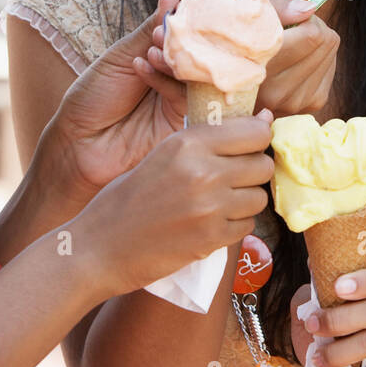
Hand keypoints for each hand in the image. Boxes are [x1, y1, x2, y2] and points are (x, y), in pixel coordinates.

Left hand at [43, 0, 184, 205]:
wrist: (77, 144)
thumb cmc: (94, 97)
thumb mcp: (121, 56)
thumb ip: (150, 27)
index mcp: (165, 59)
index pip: (191, 36)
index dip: (191, 21)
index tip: (185, 7)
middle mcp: (179, 79)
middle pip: (200, 55)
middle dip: (183, 40)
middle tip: (162, 32)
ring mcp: (183, 101)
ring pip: (197, 73)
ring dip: (173, 58)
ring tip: (148, 51)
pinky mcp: (183, 123)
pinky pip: (186, 94)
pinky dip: (165, 78)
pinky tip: (142, 67)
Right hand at [71, 111, 274, 297]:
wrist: (100, 247)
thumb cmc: (129, 196)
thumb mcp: (164, 152)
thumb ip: (209, 138)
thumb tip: (265, 118)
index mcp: (189, 142)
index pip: (256, 132)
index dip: (257, 139)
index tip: (249, 146)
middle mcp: (204, 171)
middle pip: (263, 165)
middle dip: (252, 171)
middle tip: (231, 178)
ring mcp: (210, 207)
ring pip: (259, 197)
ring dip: (245, 201)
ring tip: (217, 203)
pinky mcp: (212, 239)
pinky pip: (248, 226)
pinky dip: (235, 225)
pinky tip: (209, 224)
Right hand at [255, 0, 338, 116]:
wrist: (234, 84)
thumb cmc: (244, 38)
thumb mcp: (252, 13)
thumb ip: (280, 6)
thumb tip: (310, 10)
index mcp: (257, 66)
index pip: (310, 36)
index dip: (305, 18)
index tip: (290, 19)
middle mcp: (275, 91)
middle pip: (324, 42)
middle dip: (313, 28)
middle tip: (293, 30)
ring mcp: (293, 103)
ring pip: (330, 55)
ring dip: (317, 44)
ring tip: (294, 46)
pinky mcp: (309, 107)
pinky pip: (330, 70)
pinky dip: (319, 59)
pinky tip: (299, 61)